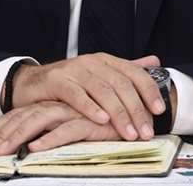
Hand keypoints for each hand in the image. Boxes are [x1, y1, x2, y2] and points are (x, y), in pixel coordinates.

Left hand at [0, 101, 119, 155]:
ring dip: (18, 138)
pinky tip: (35, 149)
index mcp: (51, 106)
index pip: (18, 116)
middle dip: (0, 136)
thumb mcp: (69, 127)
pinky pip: (67, 131)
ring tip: (2, 152)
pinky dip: (50, 139)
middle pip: (23, 118)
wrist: (131, 112)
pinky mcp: (89, 121)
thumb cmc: (100, 122)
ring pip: (39, 122)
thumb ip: (51, 131)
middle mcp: (58, 106)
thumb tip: (27, 144)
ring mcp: (73, 112)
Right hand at [10, 53, 165, 140]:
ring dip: (118, 113)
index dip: (148, 90)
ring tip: (128, 132)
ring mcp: (74, 70)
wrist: (33, 84)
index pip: (134, 72)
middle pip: (121, 84)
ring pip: (102, 90)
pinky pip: (76, 94)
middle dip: (136, 109)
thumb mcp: (100, 76)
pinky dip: (90, 107)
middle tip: (145, 131)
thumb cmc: (70, 84)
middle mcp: (93, 62)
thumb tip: (154, 60)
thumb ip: (126, 70)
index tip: (160, 110)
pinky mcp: (57, 81)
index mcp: (106, 60)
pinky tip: (101, 120)